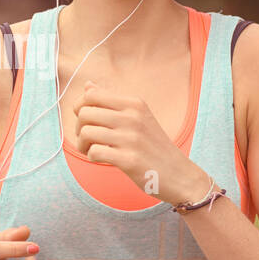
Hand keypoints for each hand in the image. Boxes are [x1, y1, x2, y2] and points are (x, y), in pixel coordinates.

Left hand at [73, 81, 212, 204]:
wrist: (180, 174)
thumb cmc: (154, 146)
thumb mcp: (138, 117)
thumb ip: (111, 101)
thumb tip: (88, 85)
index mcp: (135, 104)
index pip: (92, 94)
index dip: (80, 107)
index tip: (86, 120)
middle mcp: (133, 117)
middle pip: (85, 113)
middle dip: (78, 128)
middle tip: (87, 139)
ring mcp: (131, 138)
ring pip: (86, 132)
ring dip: (82, 144)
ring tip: (90, 150)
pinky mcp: (129, 160)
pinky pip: (94, 152)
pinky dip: (91, 157)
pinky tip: (101, 159)